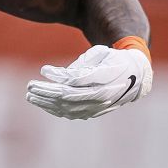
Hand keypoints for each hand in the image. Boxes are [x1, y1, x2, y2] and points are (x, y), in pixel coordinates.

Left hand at [26, 44, 152, 119]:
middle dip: (46, 91)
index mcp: (106, 76)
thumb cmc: (114, 59)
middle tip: (30, 85)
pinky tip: (42, 103)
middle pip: (68, 96)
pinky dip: (54, 109)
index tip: (43, 69)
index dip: (58, 76)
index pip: (76, 79)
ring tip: (30, 95)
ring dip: (46, 102)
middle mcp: (103, 94)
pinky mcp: (94, 112)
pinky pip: (71, 114)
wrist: (137, 77)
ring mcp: (98, 106)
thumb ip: (82, 63)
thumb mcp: (100, 53)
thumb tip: (58, 76)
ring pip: (67, 108)